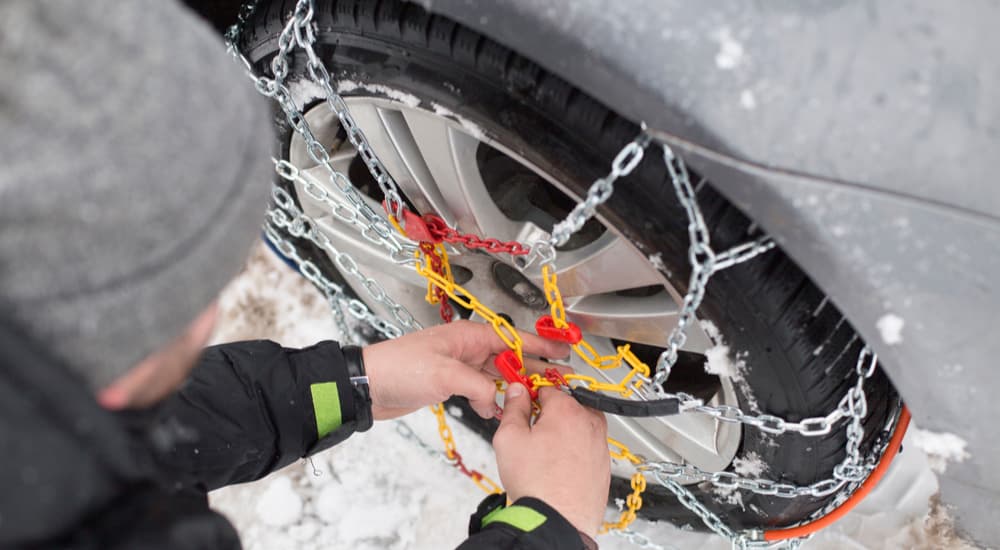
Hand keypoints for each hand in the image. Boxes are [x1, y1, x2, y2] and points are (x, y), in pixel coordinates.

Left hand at [362, 319, 570, 419]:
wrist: (368, 385)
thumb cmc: (399, 367)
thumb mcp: (445, 375)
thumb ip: (478, 386)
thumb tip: (496, 401)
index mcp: (468, 335)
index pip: (513, 337)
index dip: (541, 345)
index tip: (564, 350)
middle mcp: (467, 348)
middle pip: (510, 356)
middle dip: (534, 367)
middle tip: (561, 377)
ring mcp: (459, 366)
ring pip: (497, 375)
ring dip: (514, 387)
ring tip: (538, 396)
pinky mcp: (451, 384)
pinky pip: (481, 389)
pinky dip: (492, 400)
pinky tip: (500, 411)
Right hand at [493, 384, 609, 536]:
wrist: (559, 521)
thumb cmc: (536, 484)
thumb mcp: (509, 438)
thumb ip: (514, 408)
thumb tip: (517, 392)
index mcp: (567, 409)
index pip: (546, 387)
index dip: (531, 394)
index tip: (523, 401)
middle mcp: (590, 422)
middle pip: (566, 405)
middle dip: (548, 414)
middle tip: (531, 433)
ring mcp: (600, 444)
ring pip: (578, 426)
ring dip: (562, 433)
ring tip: (543, 454)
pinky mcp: (604, 464)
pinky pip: (586, 447)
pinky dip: (573, 452)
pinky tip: (557, 467)